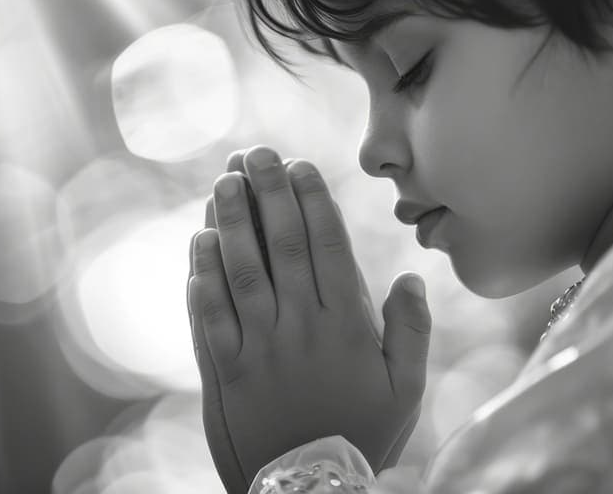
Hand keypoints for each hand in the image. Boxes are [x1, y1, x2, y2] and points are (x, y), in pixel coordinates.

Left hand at [187, 145, 431, 490]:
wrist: (310, 493)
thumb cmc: (362, 436)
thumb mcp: (404, 391)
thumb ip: (412, 332)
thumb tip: (413, 278)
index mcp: (344, 326)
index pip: (326, 246)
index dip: (311, 200)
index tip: (300, 165)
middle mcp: (299, 327)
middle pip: (280, 244)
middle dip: (267, 192)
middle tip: (256, 152)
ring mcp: (257, 347)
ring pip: (240, 270)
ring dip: (230, 221)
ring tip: (224, 181)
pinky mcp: (224, 369)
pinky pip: (209, 314)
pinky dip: (202, 274)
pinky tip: (199, 241)